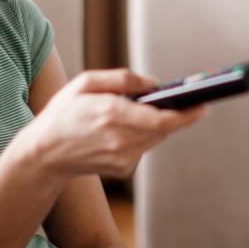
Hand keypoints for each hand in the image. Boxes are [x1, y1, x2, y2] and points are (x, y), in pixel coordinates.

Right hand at [15, 69, 208, 178]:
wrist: (45, 154)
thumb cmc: (64, 113)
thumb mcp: (86, 82)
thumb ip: (123, 78)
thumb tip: (153, 83)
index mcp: (111, 114)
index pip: (160, 119)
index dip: (185, 114)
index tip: (203, 106)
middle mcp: (119, 139)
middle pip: (164, 129)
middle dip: (179, 116)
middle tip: (192, 103)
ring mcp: (122, 158)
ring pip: (157, 139)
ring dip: (160, 125)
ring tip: (153, 111)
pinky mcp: (123, 169)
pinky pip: (144, 148)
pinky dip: (144, 136)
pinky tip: (128, 129)